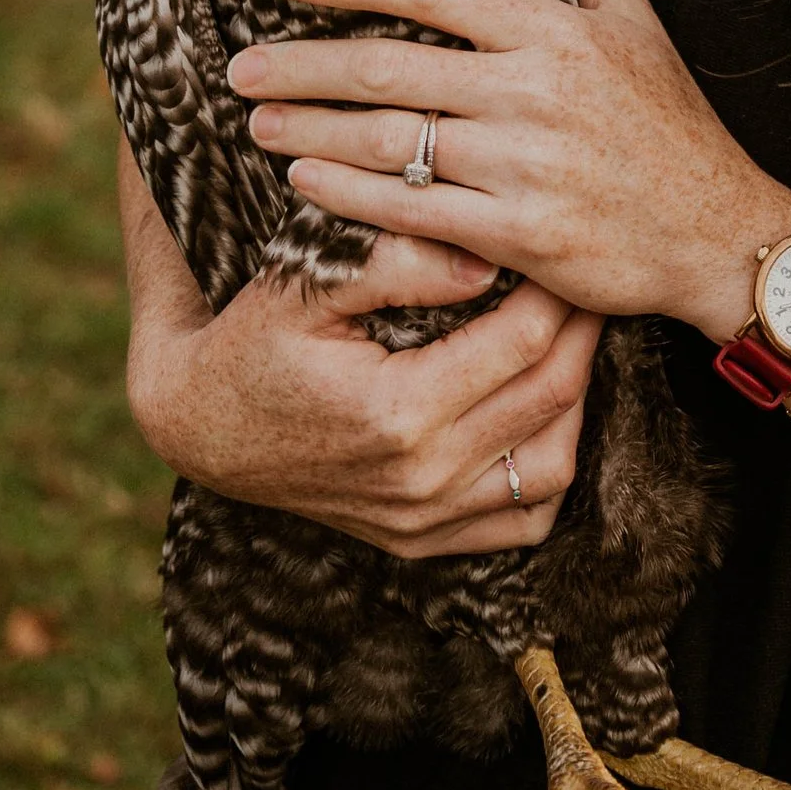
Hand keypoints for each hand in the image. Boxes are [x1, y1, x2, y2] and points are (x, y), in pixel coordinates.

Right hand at [119, 147, 599, 556]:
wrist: (201, 424)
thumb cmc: (253, 338)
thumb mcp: (305, 282)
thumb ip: (395, 263)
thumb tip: (484, 260)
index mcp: (399, 413)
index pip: (524, 341)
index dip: (559, 287)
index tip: (565, 246)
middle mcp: (421, 480)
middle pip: (552, 397)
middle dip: (583, 330)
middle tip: (589, 278)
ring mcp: (423, 521)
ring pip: (553, 465)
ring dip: (579, 398)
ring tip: (574, 336)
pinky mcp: (421, 542)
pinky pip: (523, 521)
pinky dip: (551, 466)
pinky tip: (544, 411)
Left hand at [228, 0, 790, 337]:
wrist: (722, 232)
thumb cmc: (671, 123)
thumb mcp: (635, 17)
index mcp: (555, 30)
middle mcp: (535, 92)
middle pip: (388, 67)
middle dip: (301, 64)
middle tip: (240, 64)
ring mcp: (526, 166)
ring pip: (389, 141)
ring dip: (309, 130)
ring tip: (258, 120)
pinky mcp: (521, 237)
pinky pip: (412, 212)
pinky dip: (348, 196)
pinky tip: (306, 181)